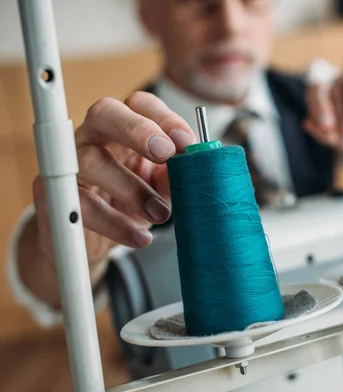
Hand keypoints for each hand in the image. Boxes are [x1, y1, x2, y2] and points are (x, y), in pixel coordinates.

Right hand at [31, 92, 195, 263]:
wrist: (94, 241)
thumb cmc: (130, 203)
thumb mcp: (160, 188)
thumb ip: (175, 175)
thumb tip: (194, 167)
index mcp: (124, 128)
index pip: (140, 104)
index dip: (164, 118)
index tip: (187, 143)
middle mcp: (93, 137)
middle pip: (104, 113)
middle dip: (137, 130)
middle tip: (166, 154)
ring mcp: (68, 163)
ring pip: (90, 160)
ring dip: (132, 188)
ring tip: (161, 213)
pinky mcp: (53, 195)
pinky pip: (81, 204)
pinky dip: (115, 223)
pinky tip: (140, 236)